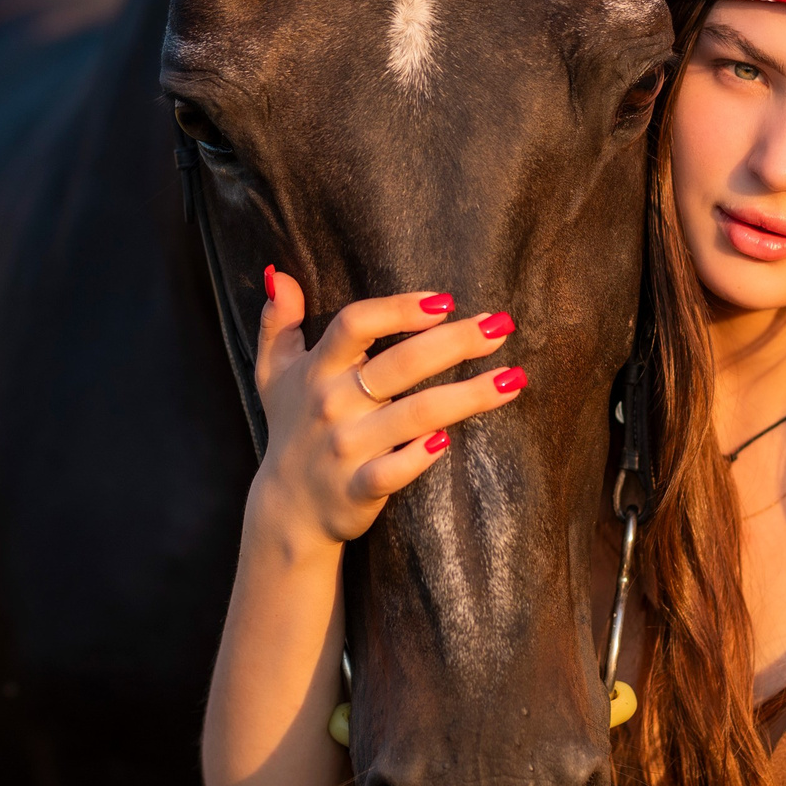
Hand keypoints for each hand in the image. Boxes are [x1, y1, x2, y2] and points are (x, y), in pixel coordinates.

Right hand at [249, 269, 523, 548]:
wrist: (285, 509)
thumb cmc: (291, 430)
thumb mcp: (272, 374)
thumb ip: (277, 323)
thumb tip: (282, 277)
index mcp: (318, 370)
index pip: (356, 324)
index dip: (399, 309)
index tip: (445, 301)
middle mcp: (332, 404)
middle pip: (401, 363)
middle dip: (456, 341)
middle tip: (501, 325)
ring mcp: (346, 448)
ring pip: (416, 415)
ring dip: (468, 395)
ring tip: (513, 378)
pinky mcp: (358, 488)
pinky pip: (395, 471)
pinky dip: (421, 457)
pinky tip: (451, 441)